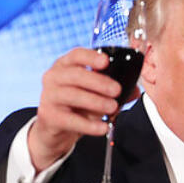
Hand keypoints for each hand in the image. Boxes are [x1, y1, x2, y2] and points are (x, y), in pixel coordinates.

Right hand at [28, 47, 121, 171]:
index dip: (91, 56)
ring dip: (96, 101)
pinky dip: (89, 125)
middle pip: (76, 75)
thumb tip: (135, 91)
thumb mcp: (92, 93)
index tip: (106, 62)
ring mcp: (48, 96)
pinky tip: (102, 127)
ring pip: (73, 95)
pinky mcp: (49, 116)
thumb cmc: (75, 104)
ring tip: (112, 108)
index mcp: (65, 65)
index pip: (76, 55)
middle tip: (117, 90)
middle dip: (99, 82)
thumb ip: (112, 90)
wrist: (53, 127)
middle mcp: (53, 77)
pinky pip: (71, 120)